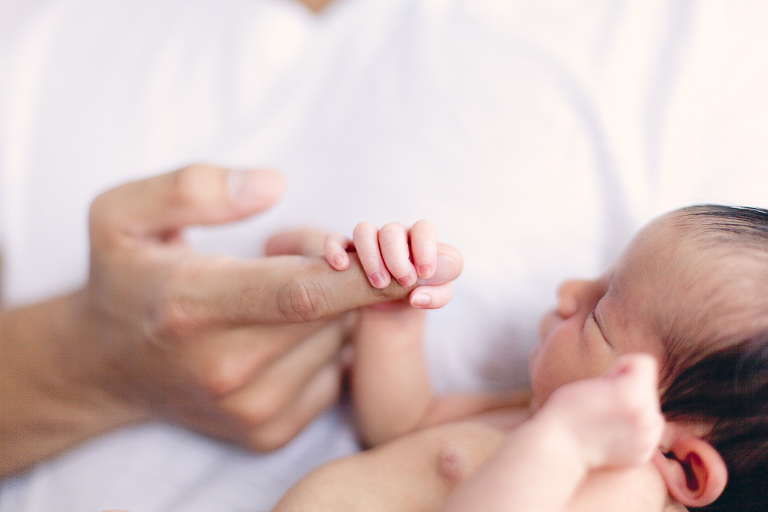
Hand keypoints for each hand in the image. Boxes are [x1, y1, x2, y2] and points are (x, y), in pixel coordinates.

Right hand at [2, 164, 463, 475]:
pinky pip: (337, 372)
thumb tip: (273, 186)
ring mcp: (251, 409)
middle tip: (304, 248)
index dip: (372, 274)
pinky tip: (280, 330)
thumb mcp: (123, 212)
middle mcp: (225, 368)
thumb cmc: (127, 278)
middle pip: (334, 310)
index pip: (301, 293)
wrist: (108, 367)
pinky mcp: (270, 432)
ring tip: (274, 292)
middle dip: (345, 268)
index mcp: (192, 306)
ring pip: (342, 340)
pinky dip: (328, 342)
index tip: (435, 256)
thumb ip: (193, 188)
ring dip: (334, 305)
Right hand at [323, 220, 460, 308]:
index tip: (425, 273)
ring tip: (379, 283)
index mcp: (418, 240)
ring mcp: (370, 242)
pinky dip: (336, 250)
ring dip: (370, 256)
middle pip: (392, 230)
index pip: (423, 228)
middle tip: (404, 281)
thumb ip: (438, 294)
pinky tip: (341, 267)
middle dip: (397, 257)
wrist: (395, 305)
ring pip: (364, 230)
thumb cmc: (420, 292)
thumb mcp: (436, 296)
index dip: (425, 247)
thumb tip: (418, 295)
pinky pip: (336, 240)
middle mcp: (394, 236)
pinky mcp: (348, 252)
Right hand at [538, 354, 664, 468]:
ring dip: (634, 409)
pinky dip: (633, 428)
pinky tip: (611, 433)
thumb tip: (647, 388)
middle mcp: (647, 417)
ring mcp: (648, 439)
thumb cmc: (568, 408)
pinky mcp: (644, 453)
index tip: (604, 381)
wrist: (559, 447)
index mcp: (635, 394)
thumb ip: (628, 378)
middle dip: (629, 389)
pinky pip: (647, 430)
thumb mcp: (596, 380)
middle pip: (648, 386)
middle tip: (602, 401)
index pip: (643, 362)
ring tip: (607, 417)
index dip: (621, 367)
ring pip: (650, 408)